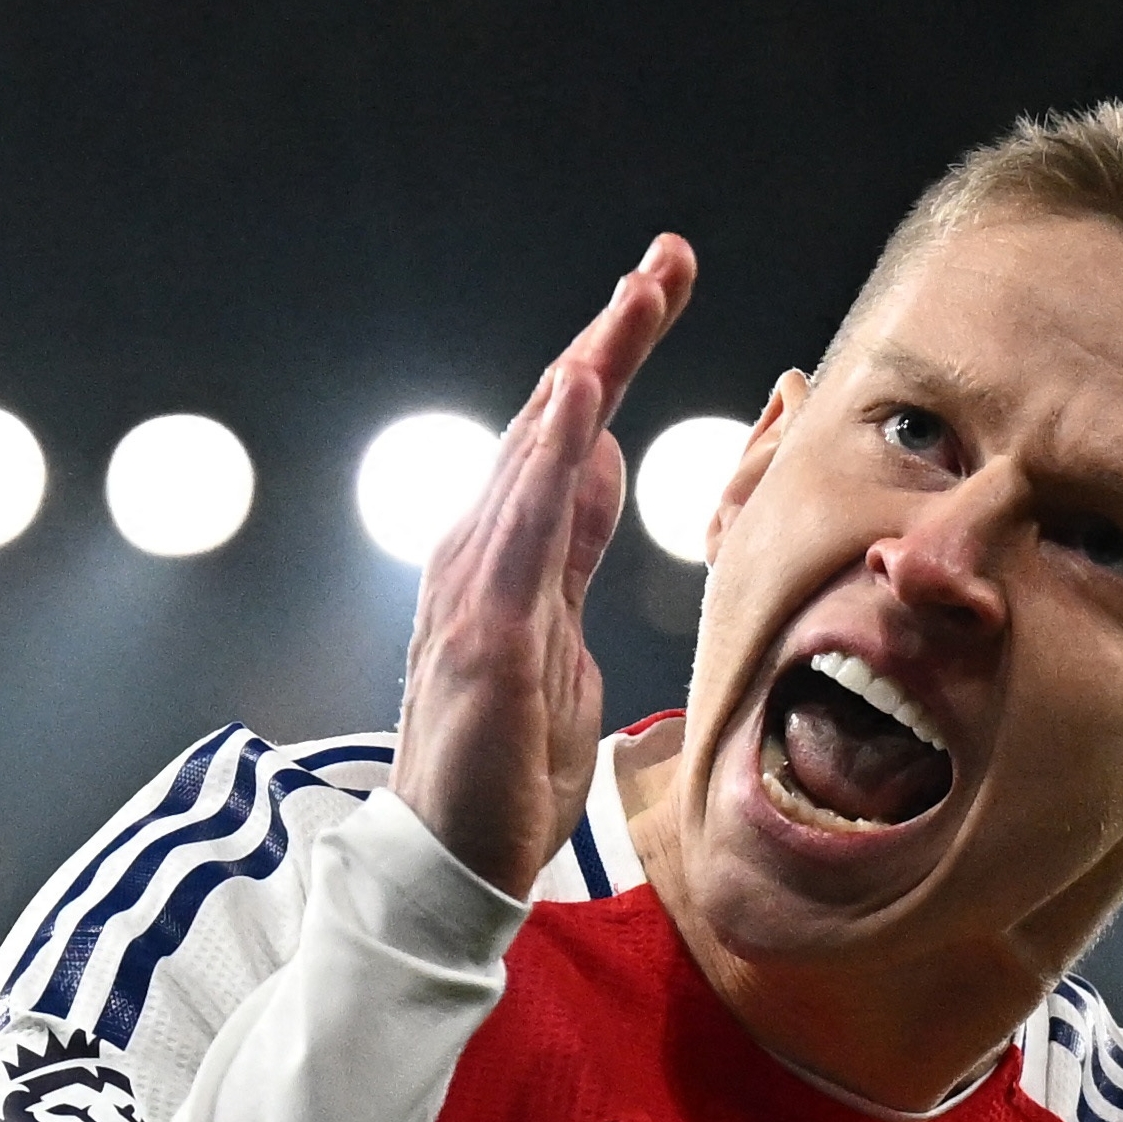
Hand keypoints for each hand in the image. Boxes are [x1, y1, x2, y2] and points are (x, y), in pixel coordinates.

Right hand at [388, 234, 694, 894]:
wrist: (453, 864)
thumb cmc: (505, 767)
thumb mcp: (564, 638)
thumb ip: (572, 548)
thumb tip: (602, 463)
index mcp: (510, 554)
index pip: (570, 438)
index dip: (615, 360)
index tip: (662, 288)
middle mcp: (481, 551)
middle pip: (554, 421)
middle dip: (613, 337)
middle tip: (669, 257)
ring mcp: (476, 587)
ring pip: (538, 452)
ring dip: (591, 368)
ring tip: (639, 296)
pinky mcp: (485, 631)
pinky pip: (520, 522)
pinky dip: (550, 451)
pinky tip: (581, 392)